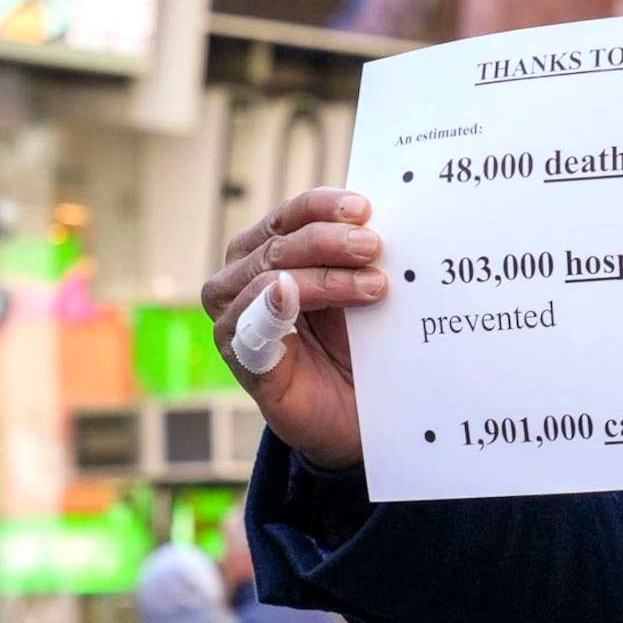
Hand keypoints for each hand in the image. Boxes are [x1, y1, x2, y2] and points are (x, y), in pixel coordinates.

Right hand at [202, 189, 386, 470]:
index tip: (364, 207)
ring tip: (375, 285)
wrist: (358, 416)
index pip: (289, 217)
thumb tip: (387, 220)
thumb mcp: (361, 293)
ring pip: (269, 279)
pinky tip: (288, 295)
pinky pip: (249, 327)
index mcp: (267, 253)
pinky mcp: (243, 360)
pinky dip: (269, 306)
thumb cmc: (357, 344)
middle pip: (279, 245)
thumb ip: (361, 258)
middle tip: (375, 245)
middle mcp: (241, 281)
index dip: (322, 205)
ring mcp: (235, 321)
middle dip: (330, 240)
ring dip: (325, 277)